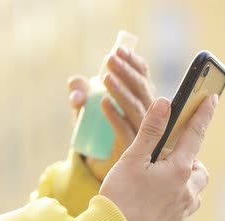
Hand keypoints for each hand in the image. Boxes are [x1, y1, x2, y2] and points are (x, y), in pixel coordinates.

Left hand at [68, 47, 154, 181]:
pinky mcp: (131, 149)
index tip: (120, 49)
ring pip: (135, 108)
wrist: (100, 168)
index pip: (144, 76)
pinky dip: (114, 115)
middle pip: (142, 89)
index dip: (134, 62)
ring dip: (121, 91)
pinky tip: (103, 103)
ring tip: (106, 77)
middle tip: (110, 59)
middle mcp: (148, 115)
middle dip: (126, 72)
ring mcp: (142, 134)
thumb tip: (76, 86)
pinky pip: (124, 130)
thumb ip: (81, 94)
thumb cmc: (97, 133)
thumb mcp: (86, 110)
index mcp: (142, 101)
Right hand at [100, 95, 217, 220]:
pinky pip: (182, 206)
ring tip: (158, 178)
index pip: (195, 134)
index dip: (203, 114)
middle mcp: (187, 191)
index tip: (212, 97)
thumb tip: (165, 104)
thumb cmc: (120, 198)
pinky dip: (174, 196)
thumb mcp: (132, 160)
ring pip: (193, 189)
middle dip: (189, 158)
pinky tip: (152, 199)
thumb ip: (150, 131)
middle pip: (199, 167)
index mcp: (179, 170)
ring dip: (184, 179)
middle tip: (166, 154)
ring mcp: (182, 211)